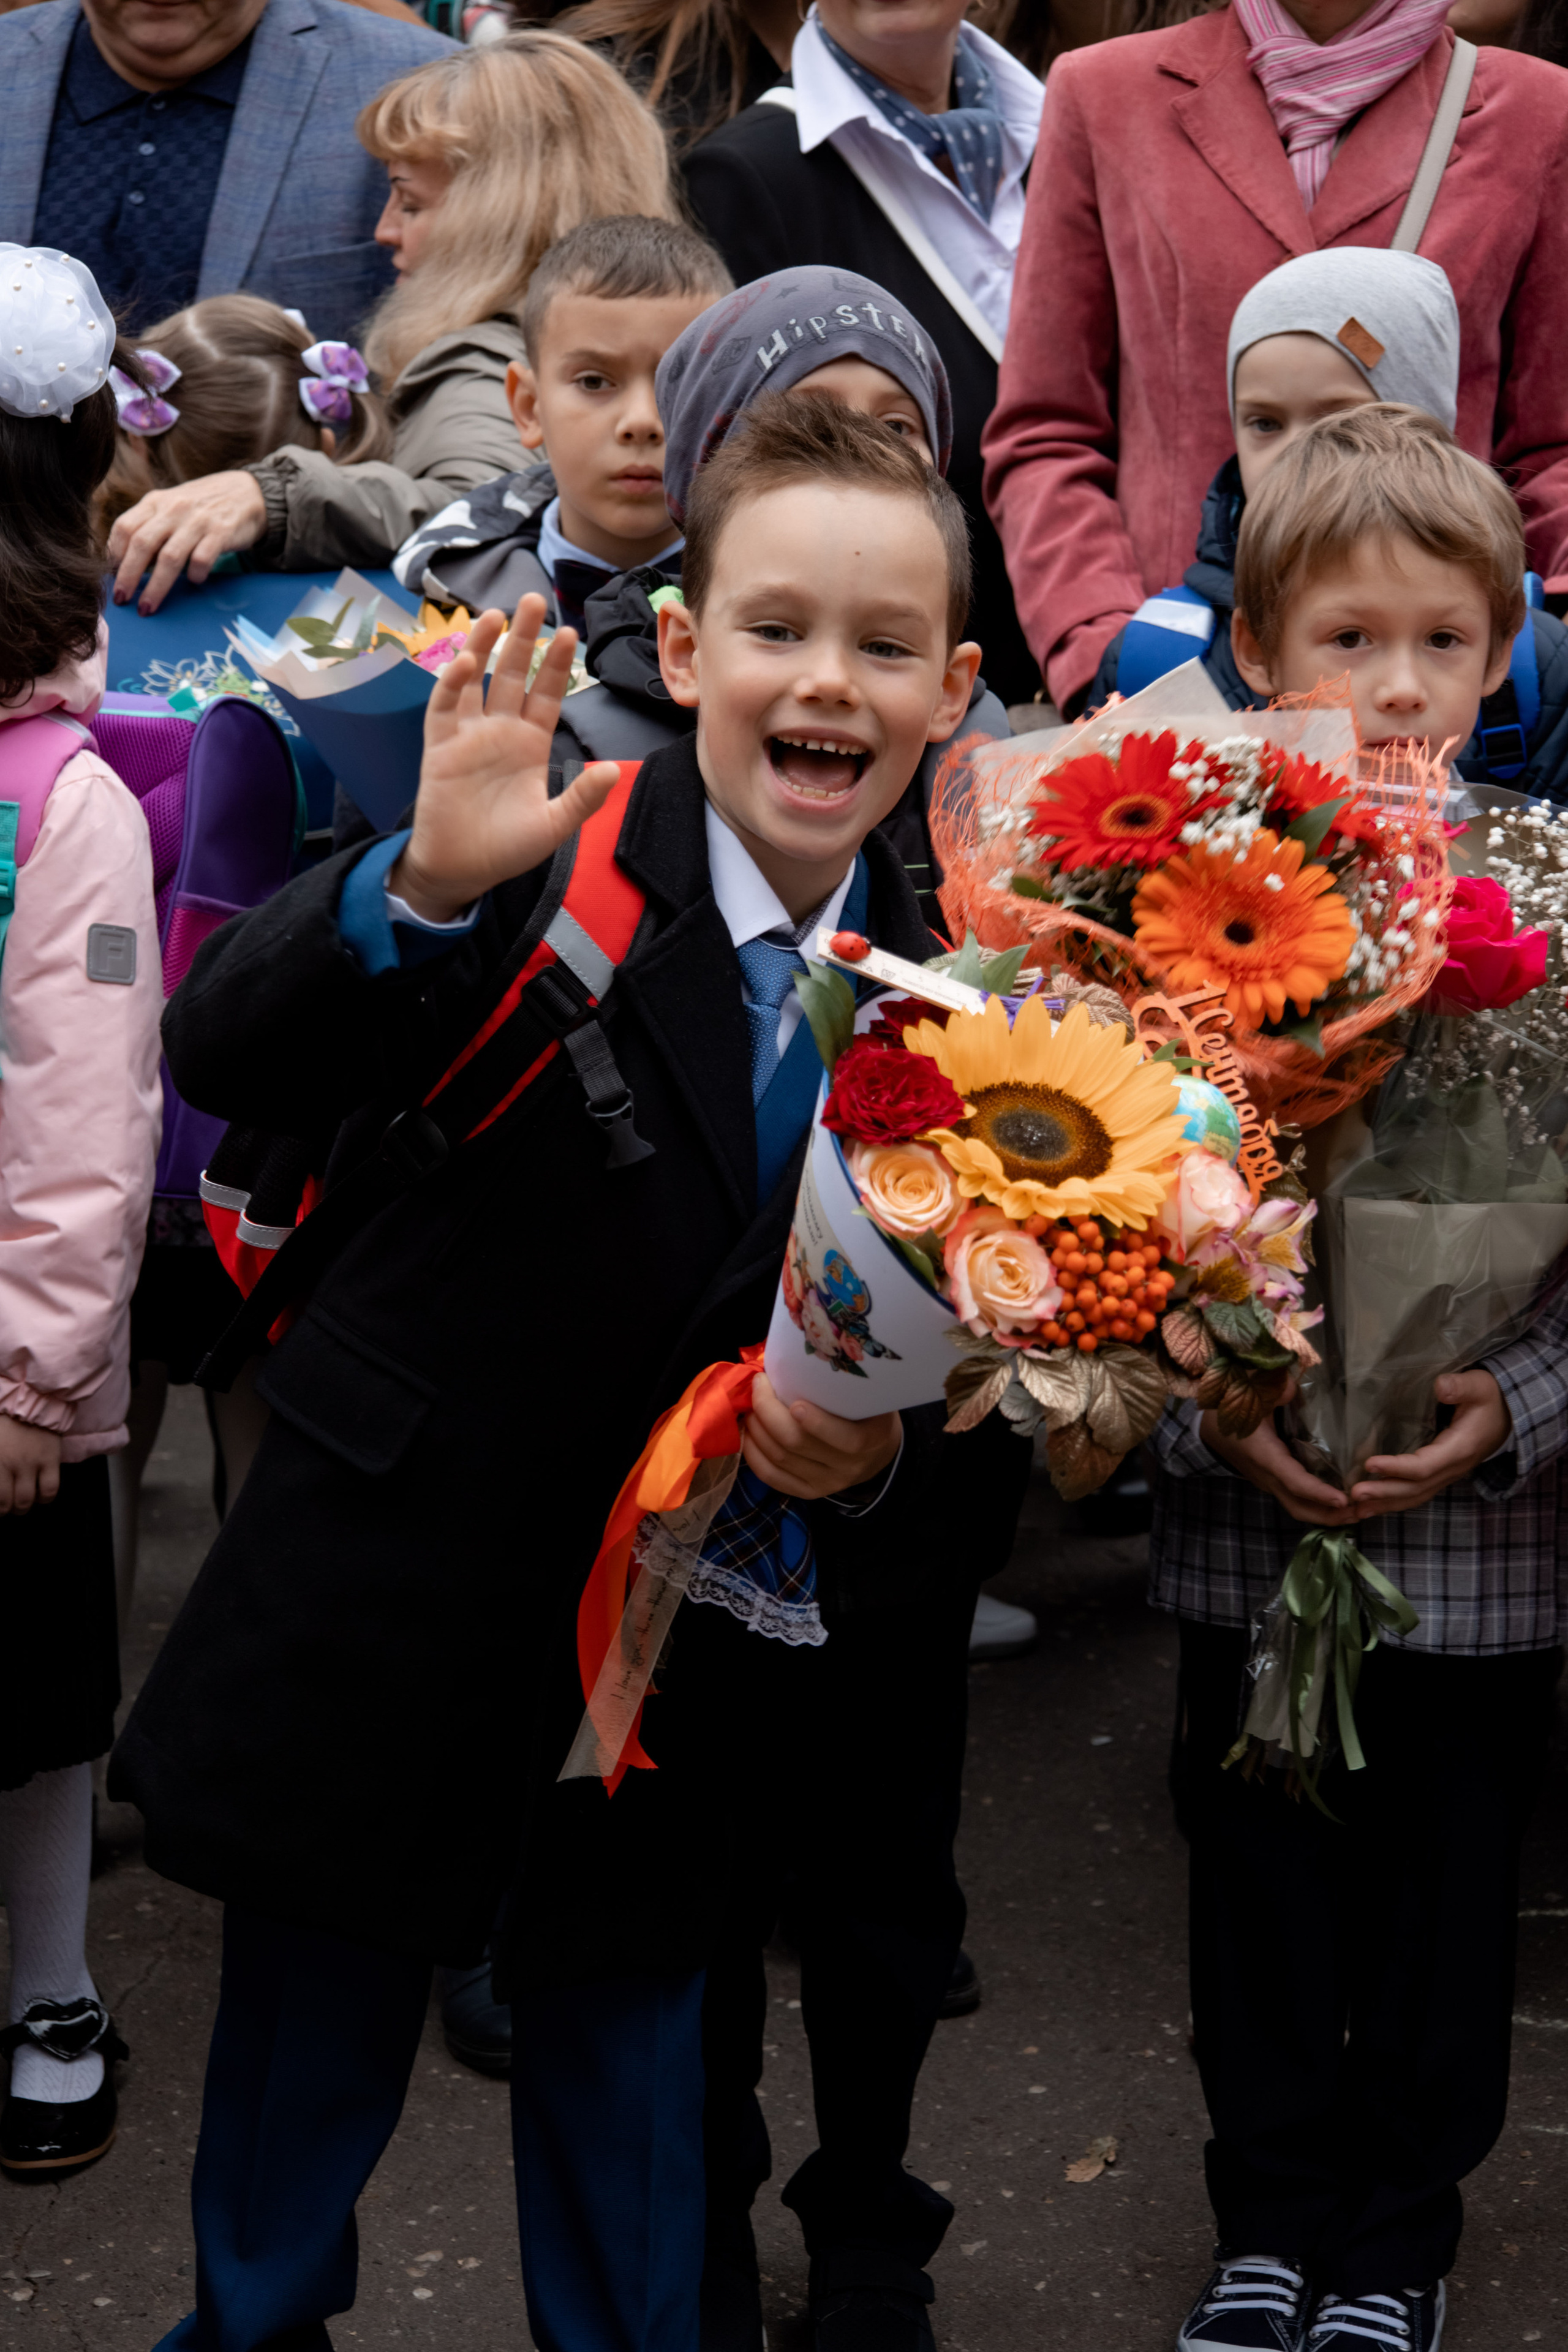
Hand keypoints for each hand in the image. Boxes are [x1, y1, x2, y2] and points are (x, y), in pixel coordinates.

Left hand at [0, 1416, 61, 1513]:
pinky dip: (45, 1497)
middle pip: (8, 1503)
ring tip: (22, 1503)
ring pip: (28, 1501)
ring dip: (23, 1507)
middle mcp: (12, 1465)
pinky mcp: (50, 1460)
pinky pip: (50, 1490)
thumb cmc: (4, 1420)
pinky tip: (40, 1494)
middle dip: (6, 1510)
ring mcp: (32, 1464)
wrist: (32, 1399)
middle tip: (6, 1507)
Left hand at [107, 473, 268, 612]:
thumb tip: (125, 563)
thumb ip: (150, 527)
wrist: (247, 492)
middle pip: (142, 544)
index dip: (114, 554)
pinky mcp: (221, 533)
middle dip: (128, 576)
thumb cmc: (202, 507)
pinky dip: (195, 575)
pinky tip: (195, 581)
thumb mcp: (170, 507)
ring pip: (169, 557)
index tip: (111, 577)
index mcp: (155, 502)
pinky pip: (202, 560)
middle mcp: (173, 509)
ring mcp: (198, 521)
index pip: (125, 527)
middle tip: (122, 599)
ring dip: (156, 586)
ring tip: (148, 607)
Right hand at [391, 601, 618, 921]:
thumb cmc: (507, 849)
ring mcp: (468, 735)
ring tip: (495, 614)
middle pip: (513, 673)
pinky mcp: (439, 747)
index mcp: (531, 743)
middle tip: (534, 599)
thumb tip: (612, 769)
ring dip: (483, 647)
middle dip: (524, 637)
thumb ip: (582, 799)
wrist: (461, 871)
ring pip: (476, 679)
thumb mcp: (553, 826)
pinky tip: (464, 661)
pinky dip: (451, 683)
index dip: (557, 664)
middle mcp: (500, 731)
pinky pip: (444, 707)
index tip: (571, 633)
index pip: (547, 693)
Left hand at [741, 1372, 900, 1501]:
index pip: (844, 1439)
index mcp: (870, 1440)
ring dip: (756, 1428)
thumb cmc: (868, 1413)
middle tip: (759, 1385)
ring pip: (779, 1458)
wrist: (877, 1454)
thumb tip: (795, 1358)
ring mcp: (825, 1483)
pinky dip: (753, 1454)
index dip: (816, 1422)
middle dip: (768, 1411)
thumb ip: (843, 1386)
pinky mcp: (807, 1492)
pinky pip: (771, 1477)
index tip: (794, 1401)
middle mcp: (847, 1467)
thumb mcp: (870, 1397)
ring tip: (750, 1405)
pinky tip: (748, 1433)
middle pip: (797, 1443)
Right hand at [1199, 1405, 1359, 1525]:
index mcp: (1263, 1455)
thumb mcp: (1248, 1394)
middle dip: (1329, 1515)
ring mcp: (1269, 1482)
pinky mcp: (1273, 1482)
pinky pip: (1296, 1500)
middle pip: (1299, 1506)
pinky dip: (1318, 1506)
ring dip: (1326, 1514)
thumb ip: (1272, 1390)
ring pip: (1298, 1507)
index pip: (1293, 1481)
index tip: (1344, 1498)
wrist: (1206, 1427)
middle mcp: (1266, 1475)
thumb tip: (1292, 1388)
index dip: (1318, 1492)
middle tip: (1361, 1513)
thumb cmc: (1228, 1410)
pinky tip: (1340, 1500)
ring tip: (1358, 1512)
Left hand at [1350, 1370, 1510, 1514]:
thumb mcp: (1479, 1387)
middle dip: (1384, 1493)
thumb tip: (1440, 1386)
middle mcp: (1452, 1468)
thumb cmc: (1488, 1398)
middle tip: (1353, 1494)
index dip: (1397, 1468)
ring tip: (1354, 1509)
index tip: (1369, 1464)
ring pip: (1414, 1496)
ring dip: (1384, 1503)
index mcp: (1459, 1449)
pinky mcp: (1438, 1475)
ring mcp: (1446, 1475)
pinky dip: (1391, 1502)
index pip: (1425, 1466)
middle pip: (1416, 1488)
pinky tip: (1369, 1506)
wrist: (1507, 1416)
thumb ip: (1460, 1387)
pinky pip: (1415, 1493)